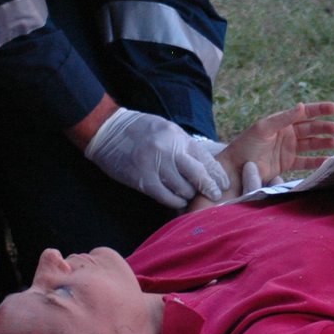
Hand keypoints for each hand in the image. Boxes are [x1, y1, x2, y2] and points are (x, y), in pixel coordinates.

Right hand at [83, 107, 228, 209]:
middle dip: (210, 189)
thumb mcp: (168, 131)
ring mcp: (155, 166)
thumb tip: (207, 166)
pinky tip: (177, 201)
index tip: (224, 185)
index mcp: (178, 137)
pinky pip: (166, 197)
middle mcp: (169, 150)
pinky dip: (175, 202)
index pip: (206, 159)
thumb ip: (185, 147)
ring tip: (189, 196)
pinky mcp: (142, 180)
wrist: (108, 131)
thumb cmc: (142, 131)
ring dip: (189, 196)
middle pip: (198, 176)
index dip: (218, 175)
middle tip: (216, 198)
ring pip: (182, 189)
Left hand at [186, 102, 333, 208]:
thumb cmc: (246, 144)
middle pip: (310, 129)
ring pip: (311, 144)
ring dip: (323, 143)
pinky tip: (328, 160)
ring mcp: (288, 149)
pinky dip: (316, 161)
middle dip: (325, 128)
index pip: (304, 113)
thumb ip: (283, 118)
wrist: (235, 168)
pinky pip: (305, 162)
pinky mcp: (287, 163)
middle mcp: (287, 134)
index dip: (320, 110)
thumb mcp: (263, 128)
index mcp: (281, 121)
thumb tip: (302, 106)